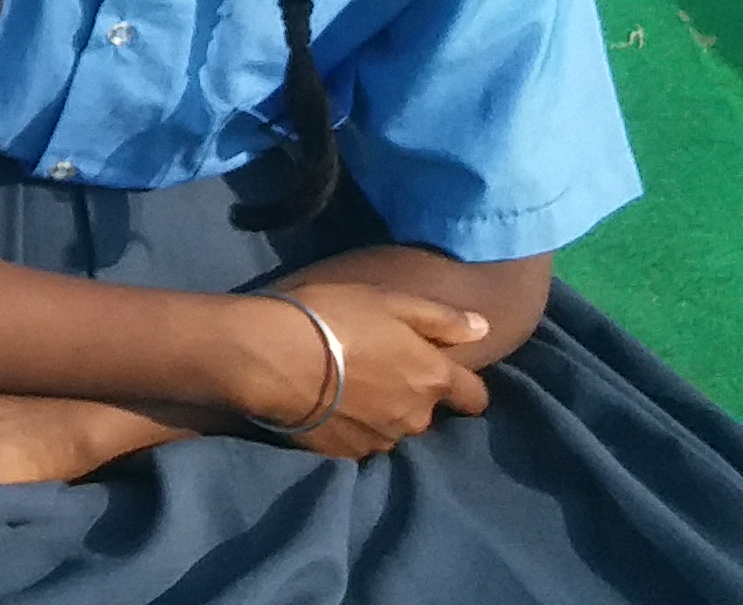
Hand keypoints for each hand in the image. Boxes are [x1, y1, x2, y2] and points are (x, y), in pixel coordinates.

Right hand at [273, 278, 499, 456]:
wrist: (271, 357)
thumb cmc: (333, 318)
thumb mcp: (387, 302)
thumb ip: (440, 318)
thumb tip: (484, 327)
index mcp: (434, 377)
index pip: (476, 397)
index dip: (465, 387)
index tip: (443, 373)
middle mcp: (418, 417)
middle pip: (428, 412)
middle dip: (411, 395)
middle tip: (376, 371)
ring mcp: (383, 440)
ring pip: (394, 428)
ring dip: (380, 412)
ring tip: (345, 390)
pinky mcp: (348, 454)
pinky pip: (361, 441)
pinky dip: (351, 427)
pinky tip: (326, 407)